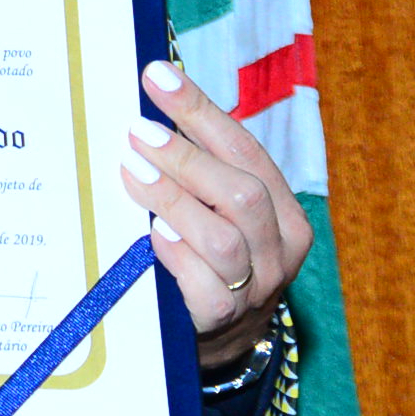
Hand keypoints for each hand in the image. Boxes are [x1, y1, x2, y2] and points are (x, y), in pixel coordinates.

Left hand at [121, 59, 312, 376]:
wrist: (223, 338)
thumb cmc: (210, 257)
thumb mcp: (216, 212)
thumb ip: (197, 171)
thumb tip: (147, 109)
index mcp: (283, 211)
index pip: (244, 149)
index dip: (199, 110)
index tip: (157, 76)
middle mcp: (279, 247)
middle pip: (240, 192)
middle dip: (185, 157)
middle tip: (136, 131)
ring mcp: (257, 287)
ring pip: (223, 238)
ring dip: (172, 200)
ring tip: (132, 172)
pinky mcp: (225, 321)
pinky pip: (206, 288)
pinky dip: (178, 258)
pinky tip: (153, 236)